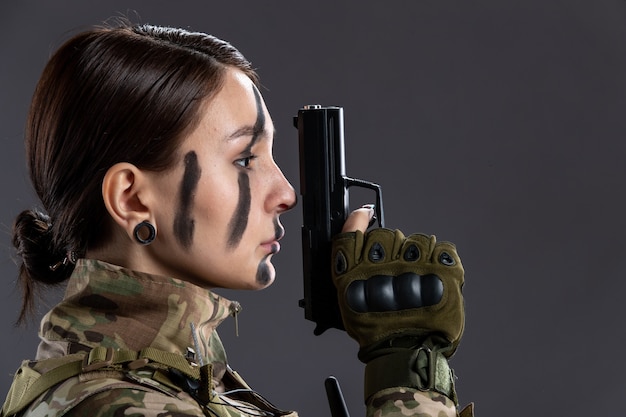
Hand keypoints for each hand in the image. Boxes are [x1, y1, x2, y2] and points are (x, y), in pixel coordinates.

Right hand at [332, 207, 464, 359]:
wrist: (407, 354)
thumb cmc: (377, 332)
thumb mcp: (348, 300)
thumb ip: (349, 268)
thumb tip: (356, 235)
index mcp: (356, 270)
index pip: (353, 231)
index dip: (358, 220)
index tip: (364, 215)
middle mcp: (383, 263)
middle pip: (387, 234)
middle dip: (391, 247)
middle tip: (396, 269)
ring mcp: (414, 264)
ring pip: (417, 240)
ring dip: (418, 253)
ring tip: (418, 277)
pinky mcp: (442, 269)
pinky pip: (443, 249)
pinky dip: (441, 259)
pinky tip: (435, 276)